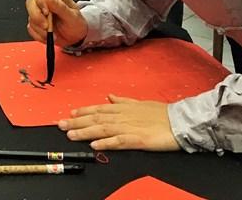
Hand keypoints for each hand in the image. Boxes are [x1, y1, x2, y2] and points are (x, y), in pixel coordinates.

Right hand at [26, 0, 86, 46]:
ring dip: (40, 29)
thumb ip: (61, 7)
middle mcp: (44, 3)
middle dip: (36, 16)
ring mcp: (38, 13)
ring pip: (30, 17)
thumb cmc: (76, 23)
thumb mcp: (73, 16)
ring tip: (53, 35)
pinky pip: (31, 29)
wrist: (75, 38)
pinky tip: (49, 37)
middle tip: (46, 27)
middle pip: (31, 3)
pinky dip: (39, 35)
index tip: (46, 12)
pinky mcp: (35, 24)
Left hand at [58, 96, 178, 151]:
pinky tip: (95, 145)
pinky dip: (106, 143)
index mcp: (123, 108)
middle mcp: (123, 116)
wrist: (180, 121)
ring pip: (102, 129)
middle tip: (60, 124)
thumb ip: (123, 101)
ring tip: (71, 134)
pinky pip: (118, 141)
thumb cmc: (162, 113)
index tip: (69, 114)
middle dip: (77, 122)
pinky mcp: (138, 140)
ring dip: (85, 132)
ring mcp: (129, 127)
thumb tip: (109, 96)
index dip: (83, 111)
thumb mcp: (140, 103)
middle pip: (96, 118)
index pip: (98, 109)